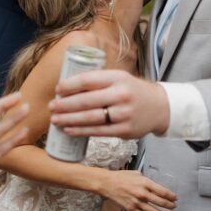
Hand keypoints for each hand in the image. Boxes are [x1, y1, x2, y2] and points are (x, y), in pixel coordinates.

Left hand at [48, 69, 170, 138]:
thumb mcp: (119, 79)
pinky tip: (69, 130)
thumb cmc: (132, 91)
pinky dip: (81, 131)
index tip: (58, 90)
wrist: (159, 107)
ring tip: (55, 120)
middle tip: (51, 107)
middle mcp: (121, 95)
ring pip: (90, 118)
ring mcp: (123, 114)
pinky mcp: (124, 131)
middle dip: (65, 105)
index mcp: (117, 78)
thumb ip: (98, 82)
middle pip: (86, 101)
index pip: (88, 80)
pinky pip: (98, 132)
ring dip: (69, 120)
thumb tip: (67, 88)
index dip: (70, 85)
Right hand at [98, 170, 176, 210]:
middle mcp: (143, 193)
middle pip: (161, 202)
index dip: (171, 196)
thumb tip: (154, 185)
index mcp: (145, 183)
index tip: (175, 198)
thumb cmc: (122, 177)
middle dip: (169, 205)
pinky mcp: (131, 209)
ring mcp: (137, 202)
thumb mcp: (137, 174)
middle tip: (174, 206)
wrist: (107, 183)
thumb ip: (147, 180)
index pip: (163, 192)